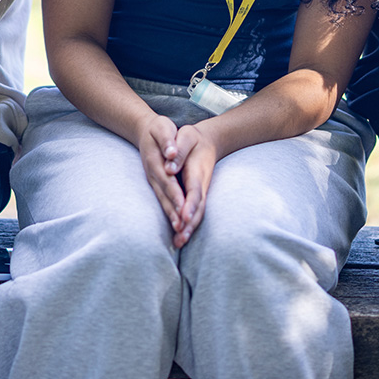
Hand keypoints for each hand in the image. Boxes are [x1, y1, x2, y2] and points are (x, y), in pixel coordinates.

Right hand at [136, 114, 185, 231]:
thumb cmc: (157, 128)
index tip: (183, 206)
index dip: (175, 194)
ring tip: (180, 232)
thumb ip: (167, 140)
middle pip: (164, 195)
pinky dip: (169, 212)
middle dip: (173, 212)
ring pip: (162, 200)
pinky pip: (163, 200)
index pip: (167, 180)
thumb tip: (171, 153)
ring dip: (171, 216)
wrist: (144, 130)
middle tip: (182, 228)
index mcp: (155, 160)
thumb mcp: (162, 127)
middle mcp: (152, 174)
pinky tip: (177, 225)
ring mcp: (153, 180)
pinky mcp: (156, 183)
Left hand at [173, 132, 216, 246]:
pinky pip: (194, 212)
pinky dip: (188, 225)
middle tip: (180, 238)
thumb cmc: (194, 138)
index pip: (194, 190)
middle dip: (189, 223)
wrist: (209, 141)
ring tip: (179, 242)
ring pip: (197, 213)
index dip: (189, 205)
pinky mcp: (196, 195)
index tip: (183, 217)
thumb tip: (169, 166)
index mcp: (197, 170)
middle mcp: (200, 184)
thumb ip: (179, 149)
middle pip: (197, 207)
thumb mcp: (187, 136)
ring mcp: (200, 191)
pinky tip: (179, 237)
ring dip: (189, 228)